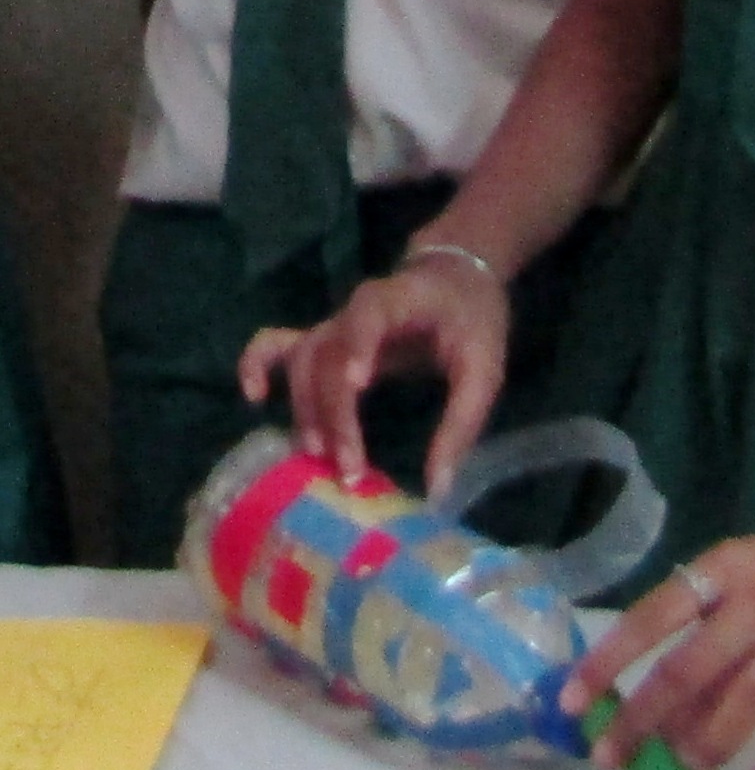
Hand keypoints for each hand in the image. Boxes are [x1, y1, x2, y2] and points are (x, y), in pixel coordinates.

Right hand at [237, 256, 510, 493]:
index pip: (370, 314)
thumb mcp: (484, 367)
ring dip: (306, 410)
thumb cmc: (472, 320)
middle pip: (327, 354)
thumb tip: (437, 490)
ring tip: (322, 457)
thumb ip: (462, 424)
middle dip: (333, 412)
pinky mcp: (324, 341)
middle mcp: (354, 310)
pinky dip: (257, 364)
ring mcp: (333, 325)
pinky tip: (253, 398)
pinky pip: (277, 345)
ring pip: (302, 362)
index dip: (358, 344)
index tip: (359, 385)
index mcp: (399, 300)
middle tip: (349, 467)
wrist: (456, 279)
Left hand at [560, 491, 754, 769]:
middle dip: (645, 717)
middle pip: (694, 663)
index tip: (571, 700)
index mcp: (730, 569)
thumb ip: (709, 631)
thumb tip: (658, 710)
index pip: (657, 613)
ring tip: (687, 767)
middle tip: (611, 758)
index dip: (611, 659)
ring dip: (712, 739)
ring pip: (753, 695)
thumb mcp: (749, 574)